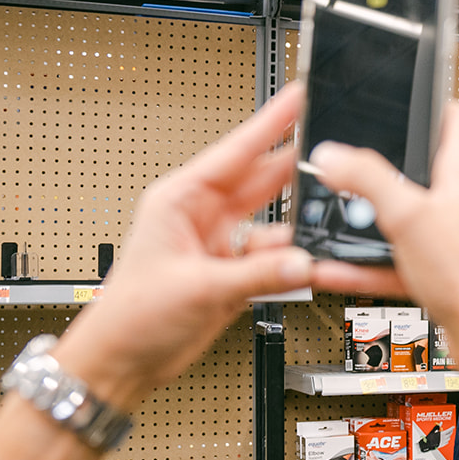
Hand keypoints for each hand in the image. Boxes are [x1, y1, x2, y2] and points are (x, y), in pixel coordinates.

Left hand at [51, 82, 313, 409]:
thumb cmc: (131, 315)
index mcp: (182, 200)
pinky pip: (277, 260)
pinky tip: (316, 263)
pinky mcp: (236, 274)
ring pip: (276, 223)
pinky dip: (296, 263)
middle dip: (298, 168)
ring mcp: (223, 245)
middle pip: (263, 181)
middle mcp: (204, 216)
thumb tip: (303, 262)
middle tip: (336, 152)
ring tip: (333, 219)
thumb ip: (257, 274)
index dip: (271, 123)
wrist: (122, 361)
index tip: (299, 97)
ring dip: (300, 227)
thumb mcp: (198, 288)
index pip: (236, 151)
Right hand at [306, 103, 458, 452]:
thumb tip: (333, 153)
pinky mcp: (442, 270)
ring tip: (335, 215)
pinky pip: (396, 260)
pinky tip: (334, 269)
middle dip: (383, 165)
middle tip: (348, 162)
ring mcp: (452, 236)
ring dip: (370, 218)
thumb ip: (367, 179)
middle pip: (421, 168)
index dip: (426, 101)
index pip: (452, 116)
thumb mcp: (407, 214)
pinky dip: (366, 263)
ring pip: (404, 217)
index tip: (397, 98)